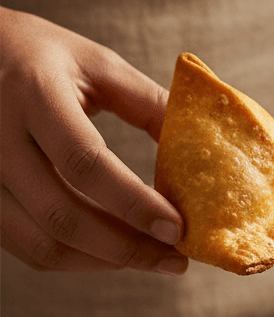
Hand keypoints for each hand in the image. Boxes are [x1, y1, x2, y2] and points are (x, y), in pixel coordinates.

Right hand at [0, 7, 187, 273]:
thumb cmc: (39, 54)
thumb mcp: (96, 64)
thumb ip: (149, 104)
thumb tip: (206, 149)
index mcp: (33, 93)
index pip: (85, 162)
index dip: (134, 203)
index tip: (178, 229)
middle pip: (60, 214)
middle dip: (126, 247)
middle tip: (175, 260)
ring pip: (39, 243)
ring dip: (103, 263)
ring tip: (152, 260)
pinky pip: (24, 247)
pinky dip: (74, 260)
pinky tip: (112, 255)